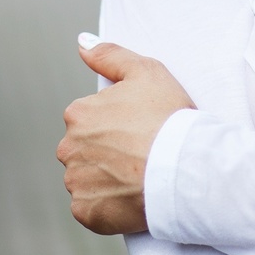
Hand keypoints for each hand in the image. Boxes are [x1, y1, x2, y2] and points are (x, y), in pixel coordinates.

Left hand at [57, 34, 195, 234]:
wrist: (185, 167)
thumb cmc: (169, 116)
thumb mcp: (146, 70)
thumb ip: (109, 54)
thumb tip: (82, 42)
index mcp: (78, 113)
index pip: (87, 117)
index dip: (115, 122)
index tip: (138, 127)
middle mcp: (68, 148)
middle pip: (83, 148)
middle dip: (105, 150)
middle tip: (139, 151)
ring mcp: (76, 182)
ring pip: (86, 178)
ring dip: (105, 177)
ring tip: (138, 174)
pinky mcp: (86, 212)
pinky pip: (91, 207)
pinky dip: (107, 204)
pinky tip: (131, 195)